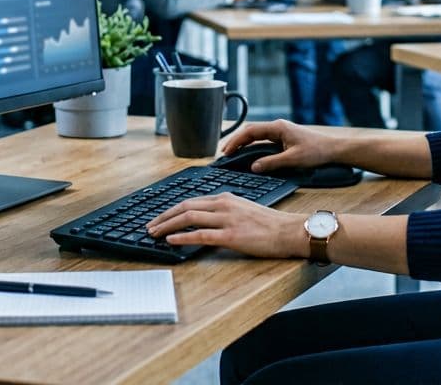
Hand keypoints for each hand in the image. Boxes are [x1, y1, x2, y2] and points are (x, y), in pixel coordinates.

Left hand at [146, 192, 306, 257]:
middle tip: (150, 226)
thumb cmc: (271, 224)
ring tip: (154, 234)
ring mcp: (227, 220)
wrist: (290, 231)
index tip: (160, 217)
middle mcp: (224, 205)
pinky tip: (171, 241)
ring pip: (189, 218)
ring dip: (167, 226)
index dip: (171, 210)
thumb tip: (207, 222)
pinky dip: (183, 237)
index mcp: (226, 198)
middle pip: (185, 207)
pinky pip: (201, 235)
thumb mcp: (245, 211)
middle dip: (164, 217)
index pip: (191, 201)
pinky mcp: (231, 236)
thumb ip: (226, 212)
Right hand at [219, 119, 339, 172]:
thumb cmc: (317, 151)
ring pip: (256, 134)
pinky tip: (248, 152)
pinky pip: (263, 139)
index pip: (250, 132)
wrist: (334, 149)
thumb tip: (253, 167)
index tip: (226, 151)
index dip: (236, 141)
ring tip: (232, 152)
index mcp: (278, 128)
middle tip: (225, 153)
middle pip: (251, 131)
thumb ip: (272, 163)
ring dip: (244, 142)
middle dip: (236, 141)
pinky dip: (253, 145)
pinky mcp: (284, 138)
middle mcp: (278, 127)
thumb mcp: (293, 159)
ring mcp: (281, 131)